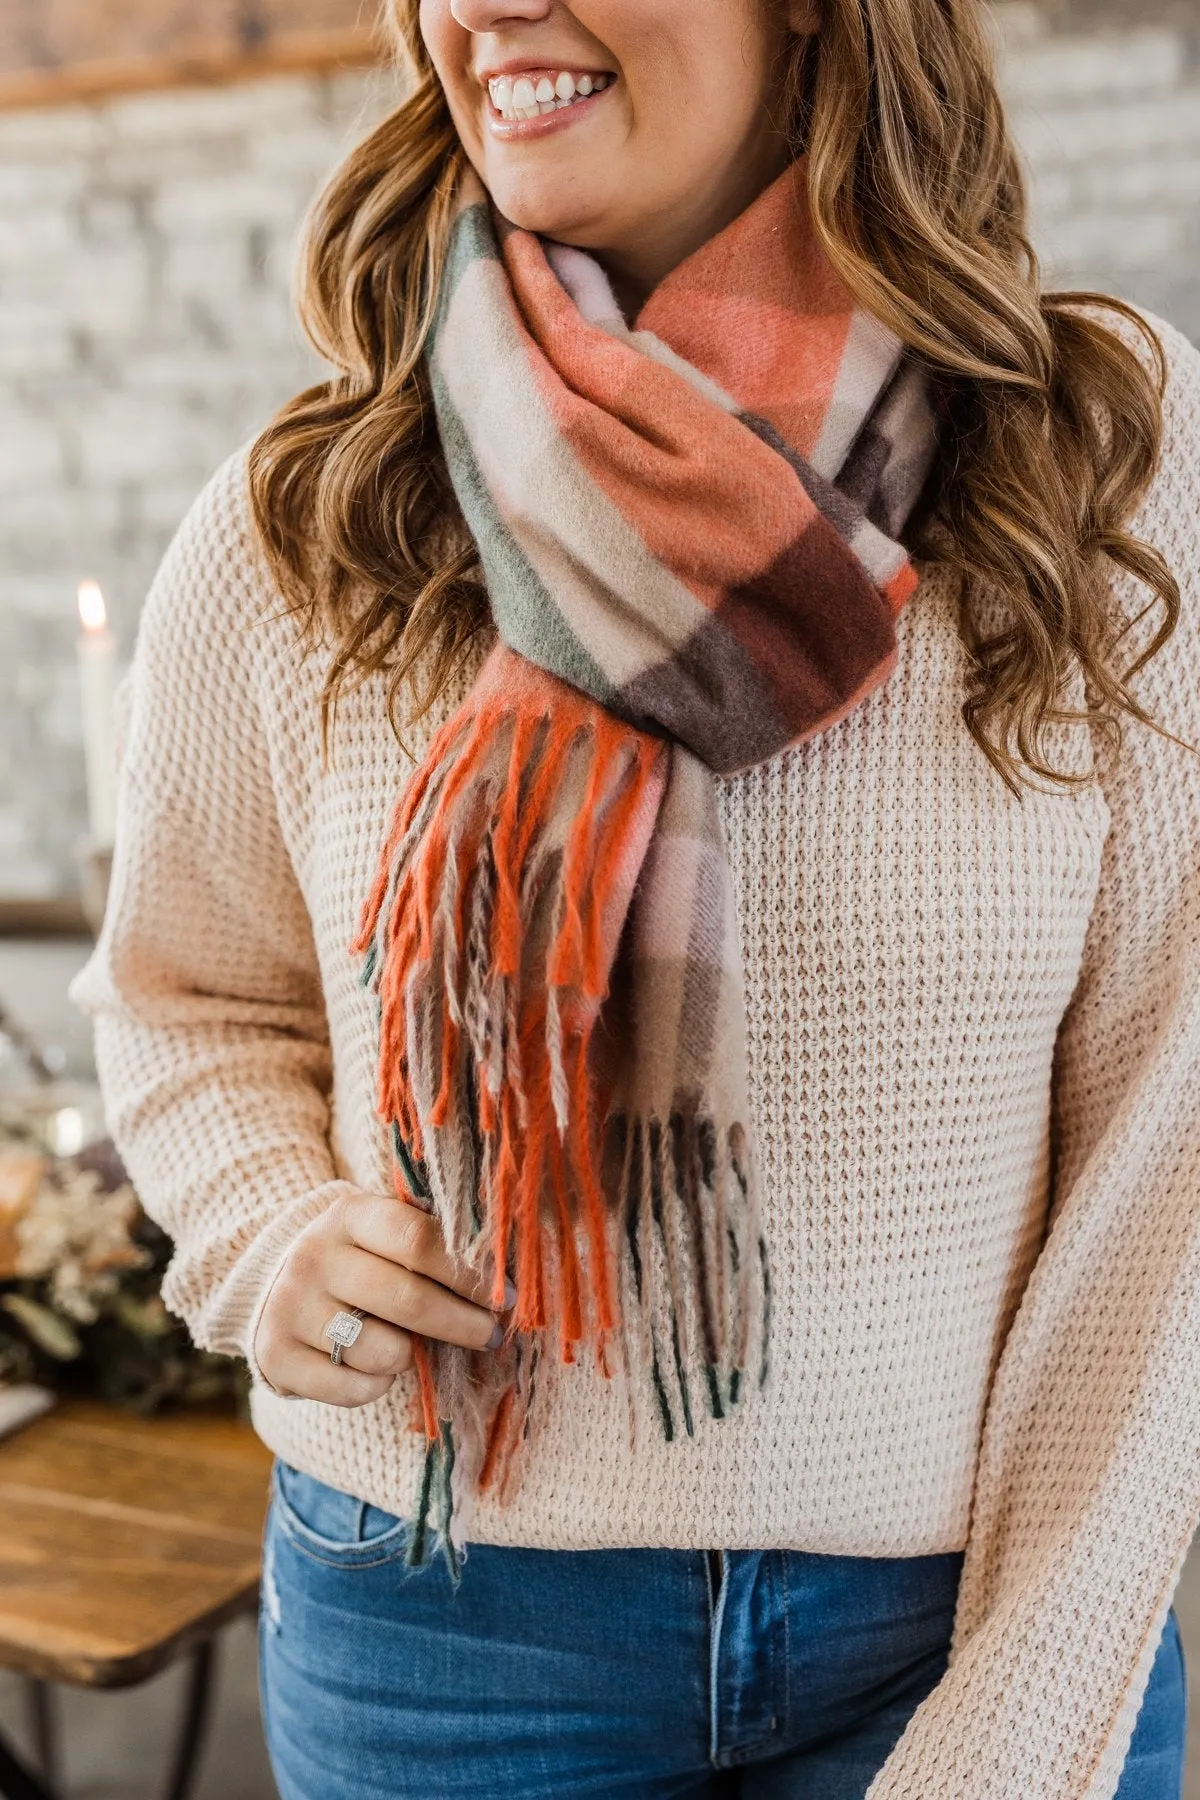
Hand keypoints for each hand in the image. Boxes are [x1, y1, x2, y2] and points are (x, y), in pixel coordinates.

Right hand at [253, 1190, 512, 1405]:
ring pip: (382, 1350)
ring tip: (413, 1347)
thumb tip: (502, 1279)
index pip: (417, 1239)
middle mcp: (314, 1257)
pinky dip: (377, 1385)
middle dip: (462, 1324)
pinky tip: (376, 1367)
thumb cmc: (358, 1259)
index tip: (504, 1297)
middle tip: (490, 1335)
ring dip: (412, 1356)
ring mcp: (291, 1307)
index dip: (468, 1273)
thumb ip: (433, 1244)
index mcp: (350, 1216)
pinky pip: (353, 1389)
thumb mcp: (383, 1232)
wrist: (277, 1285)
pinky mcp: (276, 1356)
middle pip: (408, 1299)